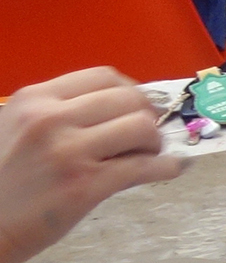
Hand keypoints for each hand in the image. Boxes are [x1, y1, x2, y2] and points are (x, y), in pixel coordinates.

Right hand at [0, 68, 184, 262]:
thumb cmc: (0, 181)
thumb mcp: (16, 129)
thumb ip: (57, 116)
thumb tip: (117, 113)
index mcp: (34, 100)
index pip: (104, 77)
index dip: (131, 92)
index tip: (137, 107)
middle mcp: (51, 119)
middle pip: (130, 100)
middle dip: (148, 117)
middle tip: (147, 136)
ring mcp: (69, 151)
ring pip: (141, 128)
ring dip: (155, 142)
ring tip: (147, 156)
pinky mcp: (84, 186)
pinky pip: (143, 167)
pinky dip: (167, 167)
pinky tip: (172, 168)